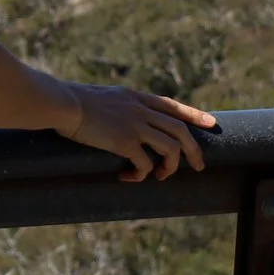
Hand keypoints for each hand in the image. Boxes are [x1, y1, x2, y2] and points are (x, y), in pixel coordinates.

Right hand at [59, 85, 218, 181]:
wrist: (62, 104)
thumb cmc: (71, 101)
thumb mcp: (101, 97)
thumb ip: (115, 106)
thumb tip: (115, 118)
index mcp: (134, 98)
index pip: (172, 105)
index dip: (194, 114)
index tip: (211, 123)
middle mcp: (140, 110)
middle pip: (180, 130)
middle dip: (194, 150)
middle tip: (198, 166)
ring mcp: (135, 126)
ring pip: (171, 148)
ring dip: (170, 167)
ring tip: (160, 176)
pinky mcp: (125, 142)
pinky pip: (145, 163)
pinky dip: (141, 174)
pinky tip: (129, 177)